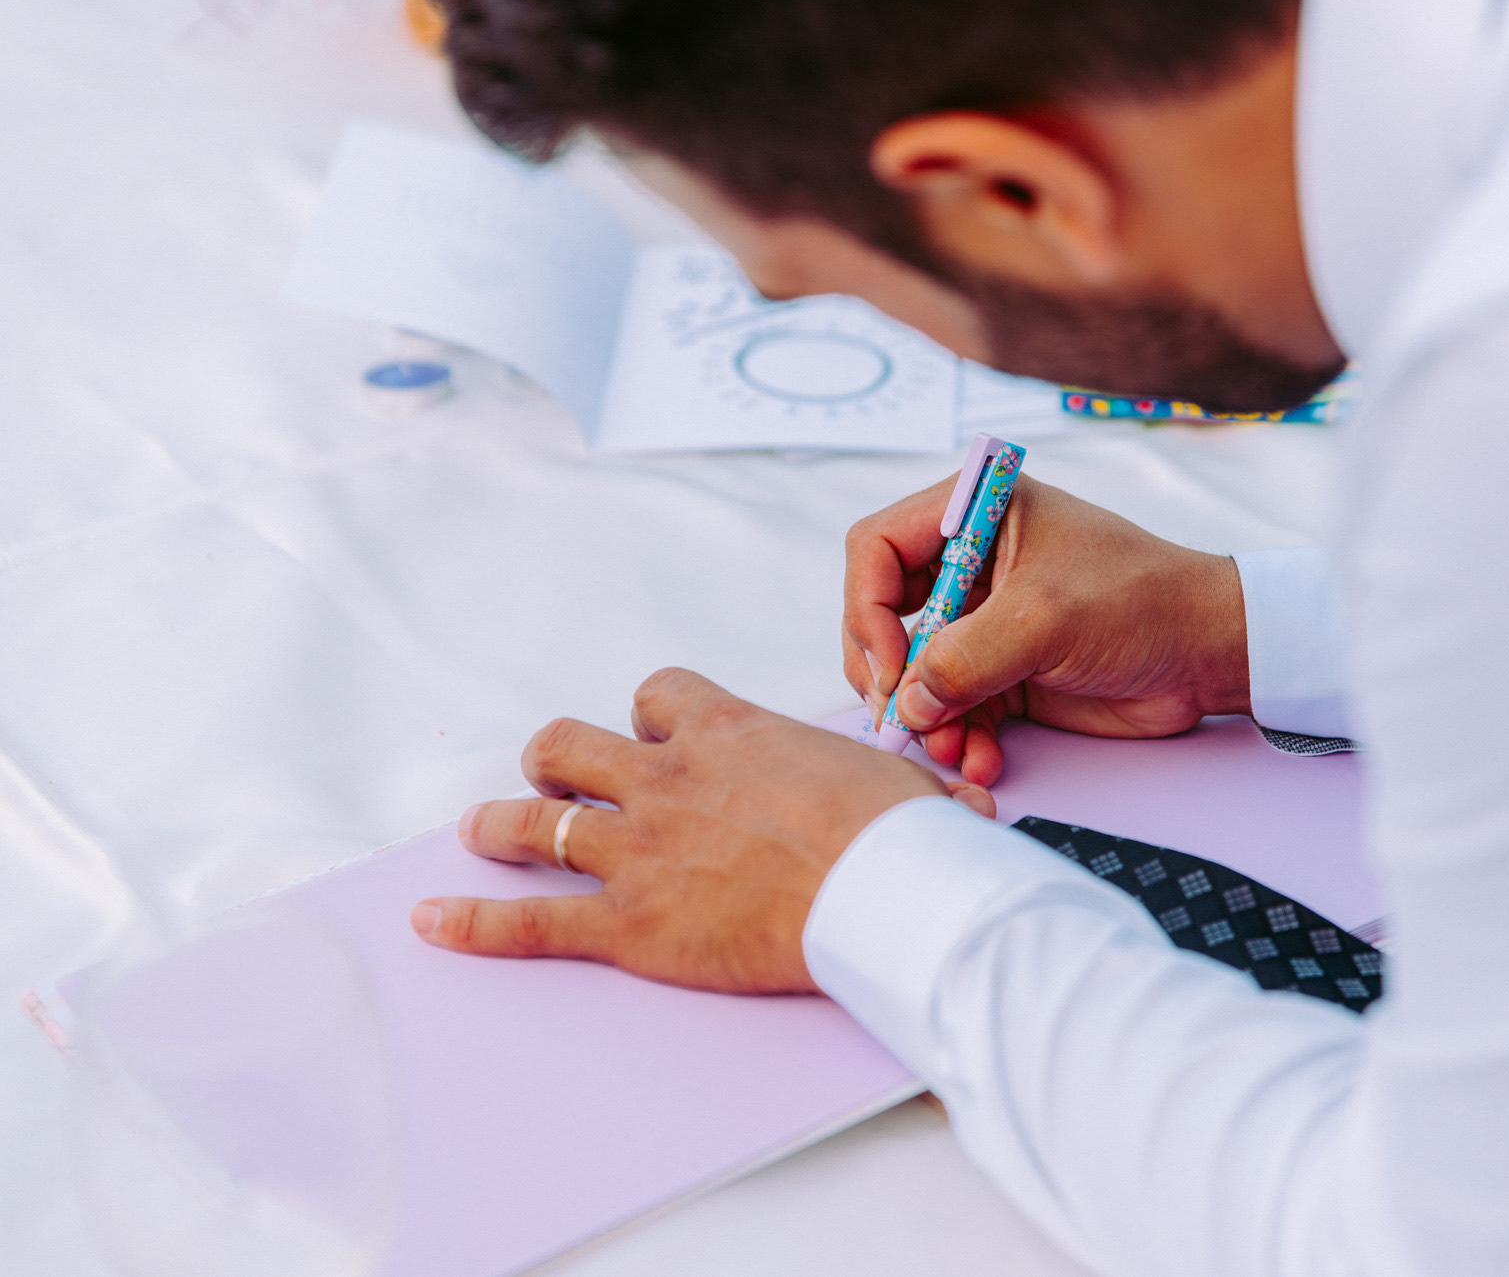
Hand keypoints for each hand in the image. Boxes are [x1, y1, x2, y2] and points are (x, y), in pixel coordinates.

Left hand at [408, 669, 992, 992]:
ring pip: (540, 820)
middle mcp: (668, 779)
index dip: (651, 714)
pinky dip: (476, 924)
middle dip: (557, 759)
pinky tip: (432, 925)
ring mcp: (640, 849)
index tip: (657, 732)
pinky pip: (532, 921)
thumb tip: (964, 806)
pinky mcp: (628, 924)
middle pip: (575, 745)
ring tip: (478, 829)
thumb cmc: (903, 835)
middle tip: (556, 776)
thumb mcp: (907, 785)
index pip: (660, 695)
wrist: (885, 890)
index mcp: (730, 733)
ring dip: (501, 824)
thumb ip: (907, 785)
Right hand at [843, 476, 1250, 786]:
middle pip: (884, 616)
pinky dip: (960, 737)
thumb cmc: (1141, 601)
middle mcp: (970, 563)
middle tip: (901, 719)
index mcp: (974, 515)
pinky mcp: (1003, 671)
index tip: (891, 664)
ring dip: (926, 718)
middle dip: (890, 675)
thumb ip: (964, 660)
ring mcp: (984, 621)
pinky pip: (954, 708)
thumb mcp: (1043, 620)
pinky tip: (983, 760)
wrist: (1207, 652)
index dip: (866, 608)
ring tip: (954, 749)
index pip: (876, 548)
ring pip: (915, 673)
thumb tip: (907, 704)